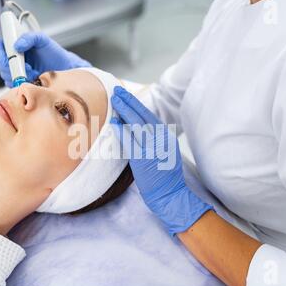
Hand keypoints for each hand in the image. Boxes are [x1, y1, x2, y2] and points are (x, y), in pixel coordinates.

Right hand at [0, 32, 90, 87]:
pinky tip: (32, 80)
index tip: (10, 59)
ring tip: (32, 72)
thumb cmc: (52, 53)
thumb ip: (30, 38)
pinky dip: (22, 84)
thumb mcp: (42, 40)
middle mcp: (13, 59)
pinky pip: (14, 86)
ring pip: (6, 76)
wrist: (63, 68)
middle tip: (26, 67)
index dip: (0, 54)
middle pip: (0, 64)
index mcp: (14, 45)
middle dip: (11, 68)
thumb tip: (17, 45)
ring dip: (18, 76)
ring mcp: (16, 72)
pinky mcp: (21, 82)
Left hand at [111, 87, 213, 235]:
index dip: (136, 104)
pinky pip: (131, 143)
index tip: (126, 95)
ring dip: (124, 111)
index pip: (149, 116)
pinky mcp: (144, 160)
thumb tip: (139, 126)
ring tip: (114, 100)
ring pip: (137, 126)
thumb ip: (156, 139)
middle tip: (116, 90)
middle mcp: (161, 140)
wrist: (170, 195)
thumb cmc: (166, 176)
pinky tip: (114, 123)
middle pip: (143, 116)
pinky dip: (122, 132)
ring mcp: (153, 149)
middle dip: (129, 102)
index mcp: (166, 137)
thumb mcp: (167, 152)